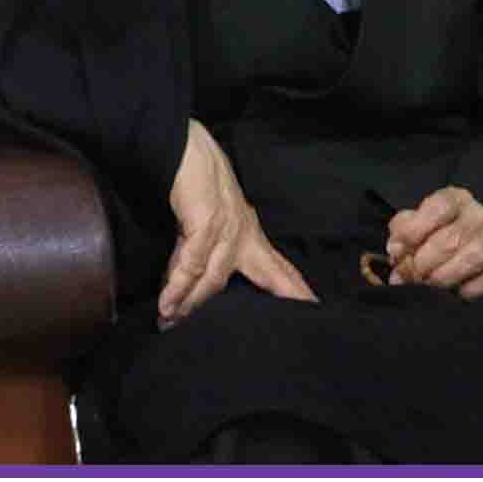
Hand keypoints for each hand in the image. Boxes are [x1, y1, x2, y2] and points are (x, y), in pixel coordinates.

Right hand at [160, 120, 316, 326]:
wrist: (185, 148)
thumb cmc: (196, 180)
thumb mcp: (205, 221)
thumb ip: (201, 251)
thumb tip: (187, 285)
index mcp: (249, 234)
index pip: (280, 268)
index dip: (296, 290)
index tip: (315, 310)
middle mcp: (244, 233)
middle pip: (270, 276)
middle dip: (279, 301)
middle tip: (271, 332)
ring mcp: (227, 228)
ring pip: (214, 279)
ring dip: (191, 304)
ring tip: (171, 324)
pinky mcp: (206, 223)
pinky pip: (192, 264)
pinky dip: (177, 286)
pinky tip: (167, 303)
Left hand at [386, 186, 482, 298]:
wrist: (465, 241)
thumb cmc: (432, 231)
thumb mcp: (413, 222)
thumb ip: (401, 232)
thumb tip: (396, 252)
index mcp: (455, 199)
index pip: (437, 209)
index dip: (413, 232)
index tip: (397, 251)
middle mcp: (480, 216)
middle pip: (449, 241)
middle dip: (421, 264)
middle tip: (408, 275)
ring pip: (468, 262)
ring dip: (440, 279)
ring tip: (427, 283)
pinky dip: (466, 290)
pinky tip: (454, 290)